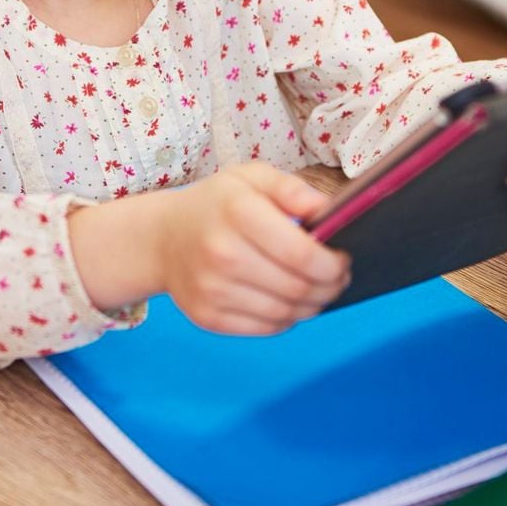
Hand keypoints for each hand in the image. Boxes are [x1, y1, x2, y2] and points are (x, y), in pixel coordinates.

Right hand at [156, 163, 349, 334]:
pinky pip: (265, 328)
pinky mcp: (208, 316)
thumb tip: (326, 210)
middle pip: (297, 287)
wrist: (163, 238)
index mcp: (238, 212)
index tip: (343, 259)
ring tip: (320, 289)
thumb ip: (291, 188)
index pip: (301, 253)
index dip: (332, 264)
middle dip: (330, 286)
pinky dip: (288, 319)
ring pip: (285, 313)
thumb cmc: (217, 204)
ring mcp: (212, 290)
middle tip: (339, 277)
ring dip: (313, 305)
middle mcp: (222, 254)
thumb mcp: (251, 177)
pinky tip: (291, 301)